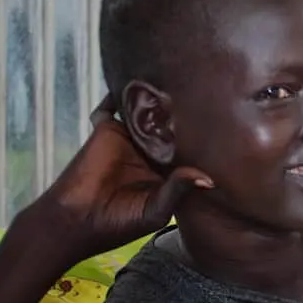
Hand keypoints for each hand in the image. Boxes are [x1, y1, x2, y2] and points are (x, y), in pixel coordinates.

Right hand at [26, 96, 213, 261]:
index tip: (226, 124)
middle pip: (171, 127)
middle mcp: (149, 153)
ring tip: (180, 79)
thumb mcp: (156, 211)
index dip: (203, 139)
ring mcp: (129, 139)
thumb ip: (178, 190)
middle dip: (185, 113)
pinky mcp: (108, 130)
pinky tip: (139, 82)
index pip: (189, 149)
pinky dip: (124, 95)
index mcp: (166, 172)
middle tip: (210, 92)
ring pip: (147, 114)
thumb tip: (208, 179)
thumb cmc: (118, 222)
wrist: (76, 220)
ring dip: (157, 100)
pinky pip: (116, 106)